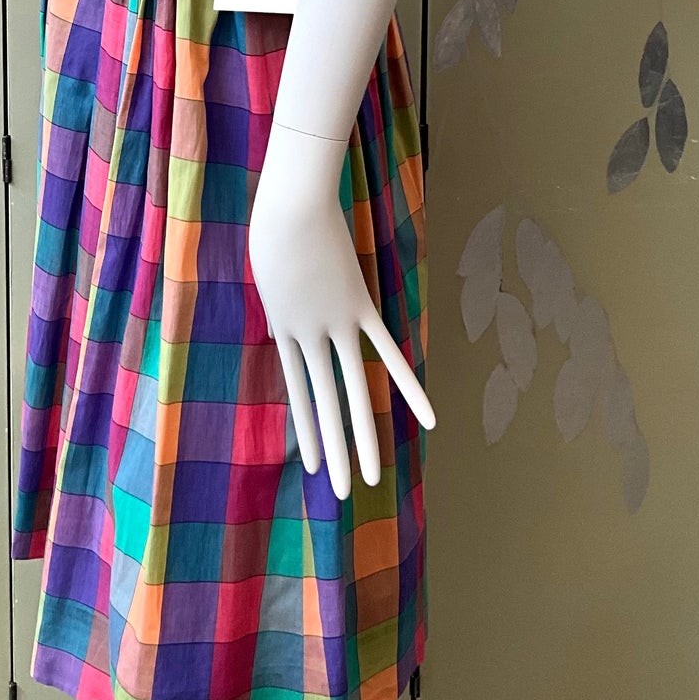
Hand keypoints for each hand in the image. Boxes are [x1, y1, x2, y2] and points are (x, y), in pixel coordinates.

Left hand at [248, 121, 434, 499]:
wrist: (289, 207)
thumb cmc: (274, 227)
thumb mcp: (268, 272)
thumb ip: (282, 303)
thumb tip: (286, 321)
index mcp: (285, 331)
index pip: (299, 394)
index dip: (308, 431)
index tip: (311, 465)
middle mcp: (310, 337)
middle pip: (327, 405)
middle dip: (335, 450)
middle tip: (341, 492)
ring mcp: (337, 325)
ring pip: (355, 391)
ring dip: (363, 437)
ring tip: (370, 477)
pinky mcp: (361, 308)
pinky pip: (389, 354)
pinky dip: (410, 387)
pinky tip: (430, 420)